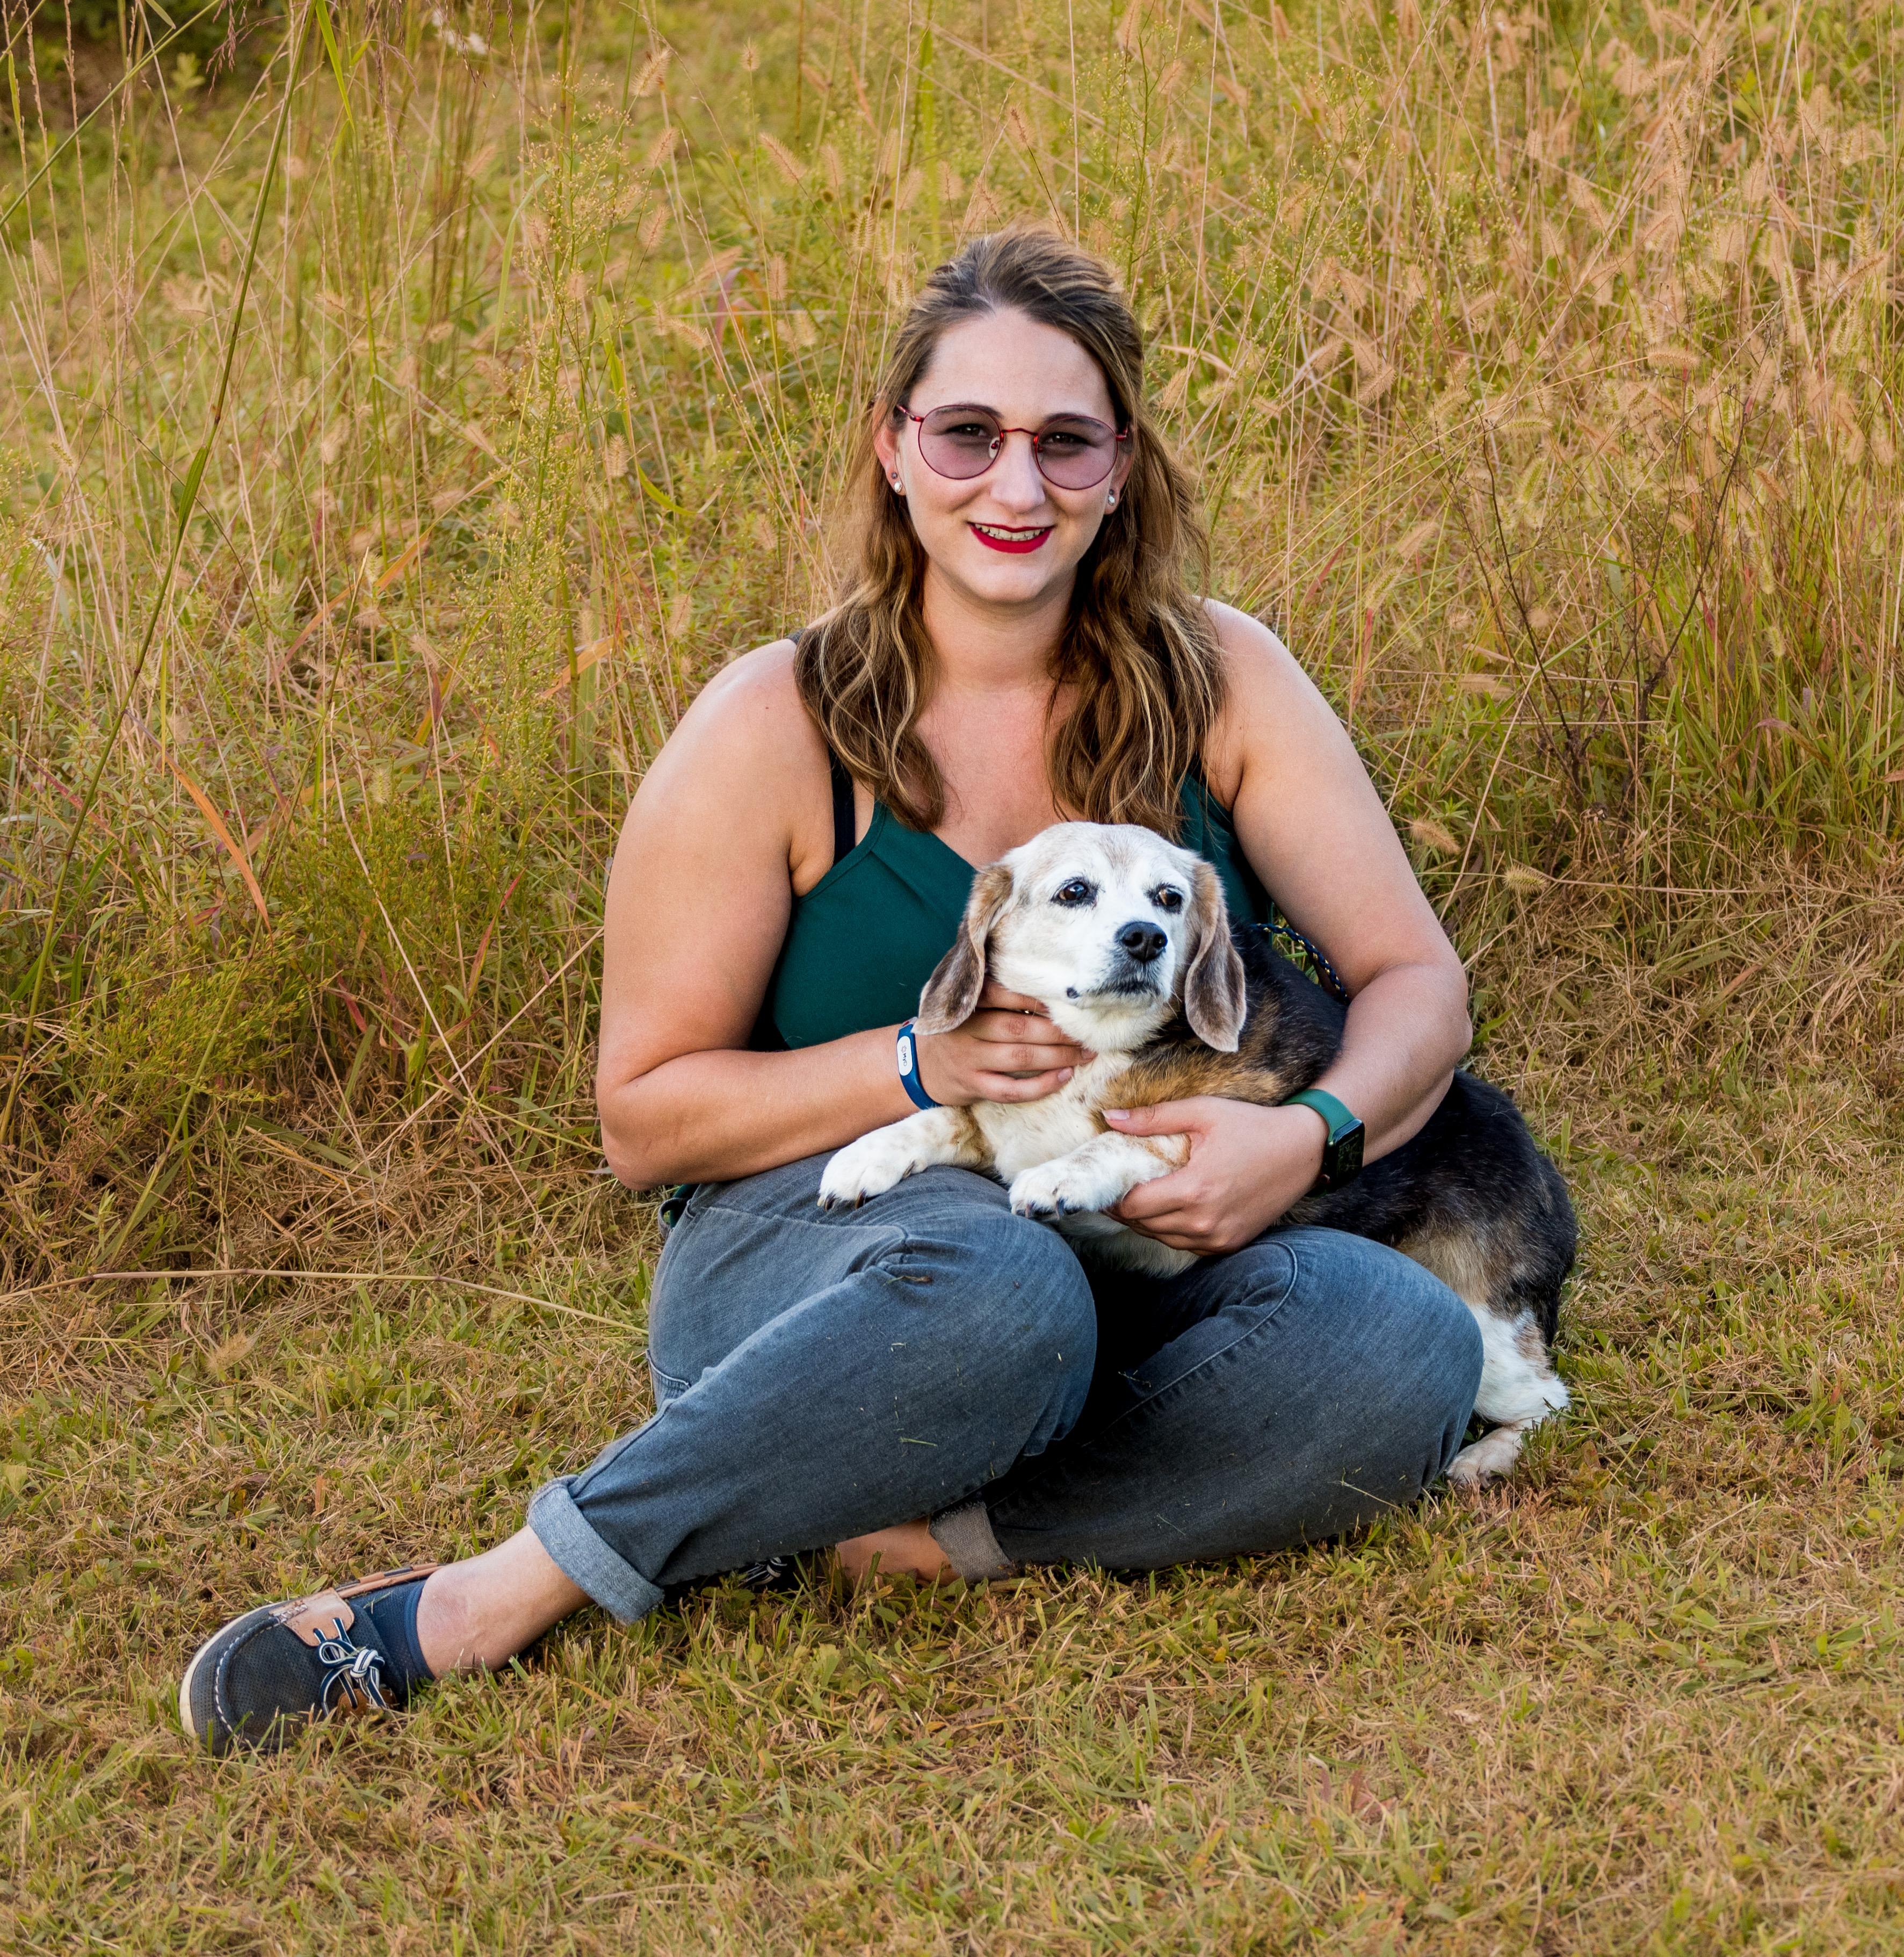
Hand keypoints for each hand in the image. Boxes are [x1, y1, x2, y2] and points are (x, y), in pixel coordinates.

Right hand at [913, 981, 1092, 1106]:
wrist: (919, 1064)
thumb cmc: (956, 1026)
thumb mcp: (963, 1000)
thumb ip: (993, 987)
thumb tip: (1047, 982)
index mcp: (966, 1002)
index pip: (1003, 993)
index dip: (1036, 997)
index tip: (1066, 999)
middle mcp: (966, 1029)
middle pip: (1019, 1027)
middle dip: (1058, 1031)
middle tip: (1087, 1030)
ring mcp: (968, 1060)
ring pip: (1020, 1058)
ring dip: (1058, 1056)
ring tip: (1086, 1053)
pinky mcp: (973, 1086)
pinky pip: (1011, 1090)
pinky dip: (1041, 1086)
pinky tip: (1064, 1077)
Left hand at [1105, 1099, 1326, 1255]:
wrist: (1305, 1150)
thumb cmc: (1254, 1127)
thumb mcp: (1203, 1112)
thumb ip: (1154, 1118)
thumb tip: (1109, 1119)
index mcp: (1195, 1190)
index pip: (1133, 1206)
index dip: (1112, 1196)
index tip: (1105, 1181)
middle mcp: (1205, 1222)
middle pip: (1143, 1226)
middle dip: (1125, 1208)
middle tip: (1117, 1186)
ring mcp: (1219, 1238)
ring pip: (1162, 1239)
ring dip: (1147, 1221)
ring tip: (1141, 1195)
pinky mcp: (1230, 1244)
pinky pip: (1186, 1245)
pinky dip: (1172, 1230)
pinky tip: (1170, 1208)